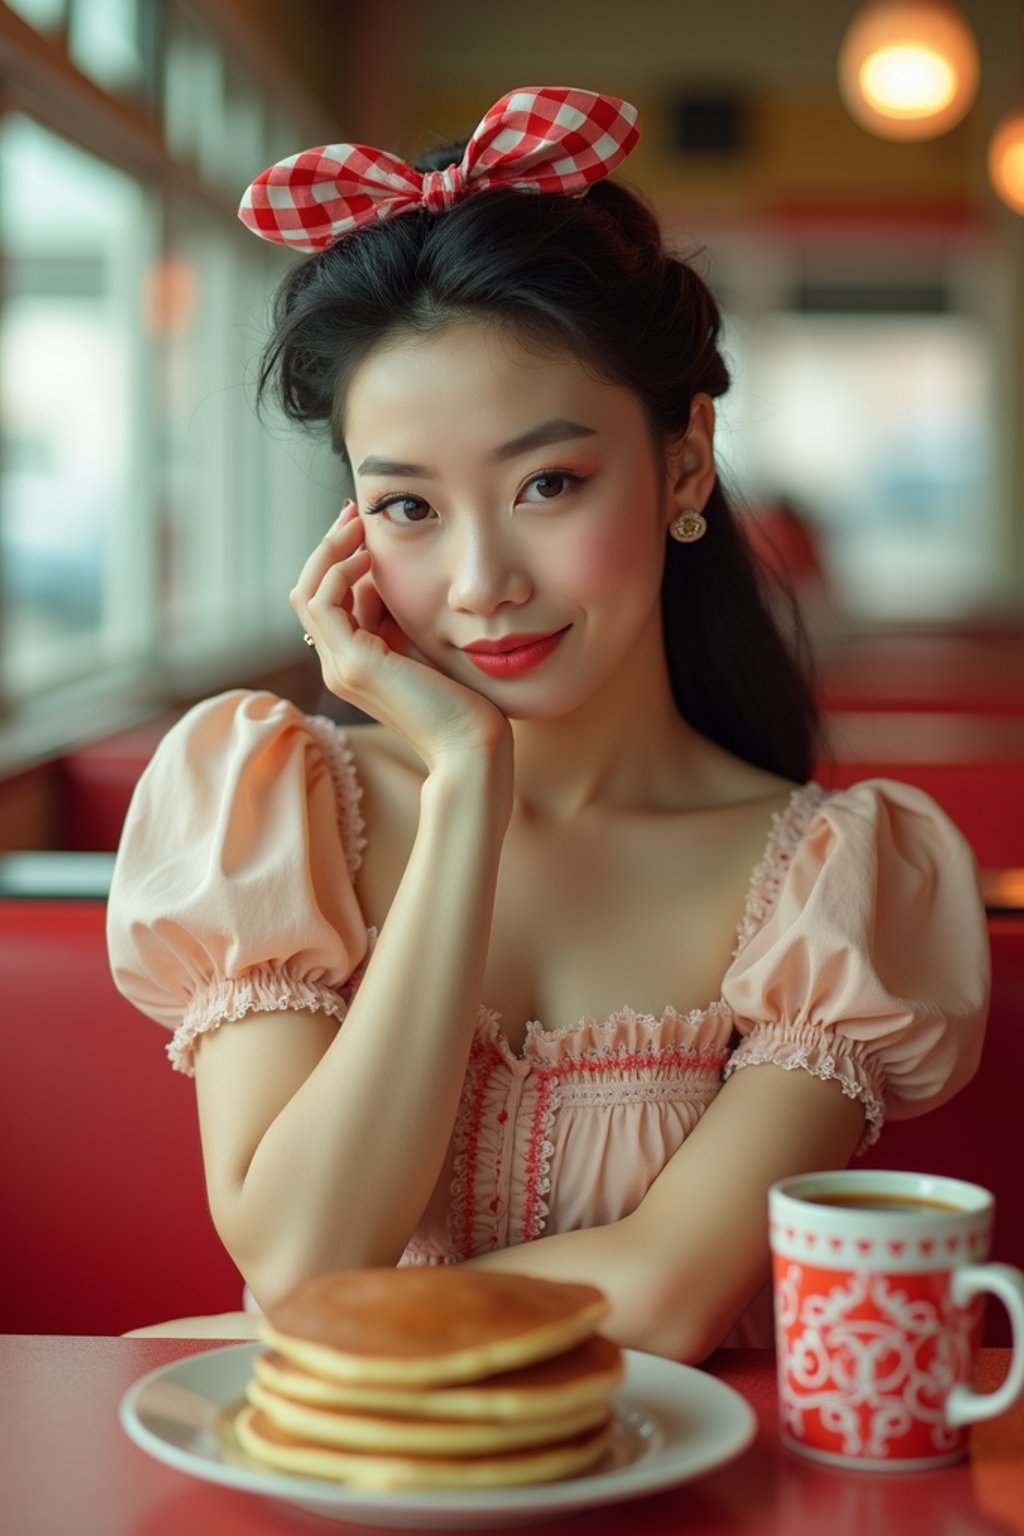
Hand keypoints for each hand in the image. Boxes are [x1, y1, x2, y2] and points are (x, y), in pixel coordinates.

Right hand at [291, 502, 511, 770]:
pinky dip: (340, 571)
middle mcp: (338, 666)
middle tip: (353, 513)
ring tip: (359, 525)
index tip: (363, 526)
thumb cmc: (463, 703)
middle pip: (308, 593)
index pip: (327, 602)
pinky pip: (324, 602)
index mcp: (354, 663)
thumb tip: (384, 580)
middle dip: (328, 547)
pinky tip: (369, 556)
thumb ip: (400, 620)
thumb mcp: (425, 647)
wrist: (471, 747)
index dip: (339, 560)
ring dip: (330, 551)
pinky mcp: (355, 663)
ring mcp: (341, 666)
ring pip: (308, 593)